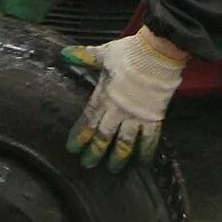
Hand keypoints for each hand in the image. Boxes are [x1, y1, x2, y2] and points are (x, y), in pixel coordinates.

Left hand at [61, 28, 187, 171]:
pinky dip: (145, 151)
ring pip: (124, 142)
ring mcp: (136, 115)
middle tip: (88, 165)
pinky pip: (149, 139)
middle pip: (103, 136)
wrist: (158, 52)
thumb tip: (62, 54)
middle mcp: (118, 110)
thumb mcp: (104, 54)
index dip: (79, 136)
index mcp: (104, 96)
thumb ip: (83, 57)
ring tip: (113, 169)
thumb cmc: (130, 52)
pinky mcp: (154, 117)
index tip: (72, 149)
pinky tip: (142, 162)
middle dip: (95, 152)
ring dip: (118, 157)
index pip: (88, 120)